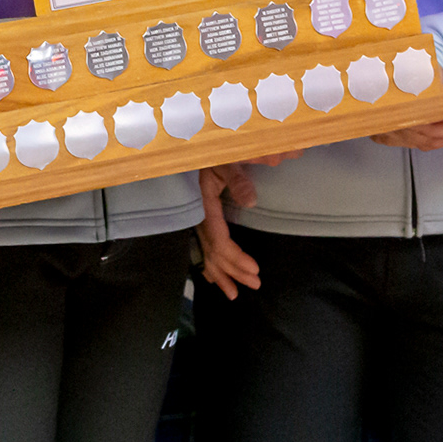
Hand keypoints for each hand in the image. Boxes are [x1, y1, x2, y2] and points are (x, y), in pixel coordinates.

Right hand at [196, 163, 261, 299]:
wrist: (187, 146)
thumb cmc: (210, 151)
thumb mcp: (224, 160)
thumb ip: (237, 178)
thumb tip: (252, 201)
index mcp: (204, 205)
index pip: (219, 240)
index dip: (236, 258)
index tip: (255, 270)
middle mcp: (197, 216)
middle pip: (213, 252)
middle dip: (233, 271)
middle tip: (255, 284)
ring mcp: (194, 218)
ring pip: (205, 253)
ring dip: (221, 274)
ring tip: (234, 294)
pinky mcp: (195, 218)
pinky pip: (200, 248)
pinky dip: (207, 265)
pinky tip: (212, 279)